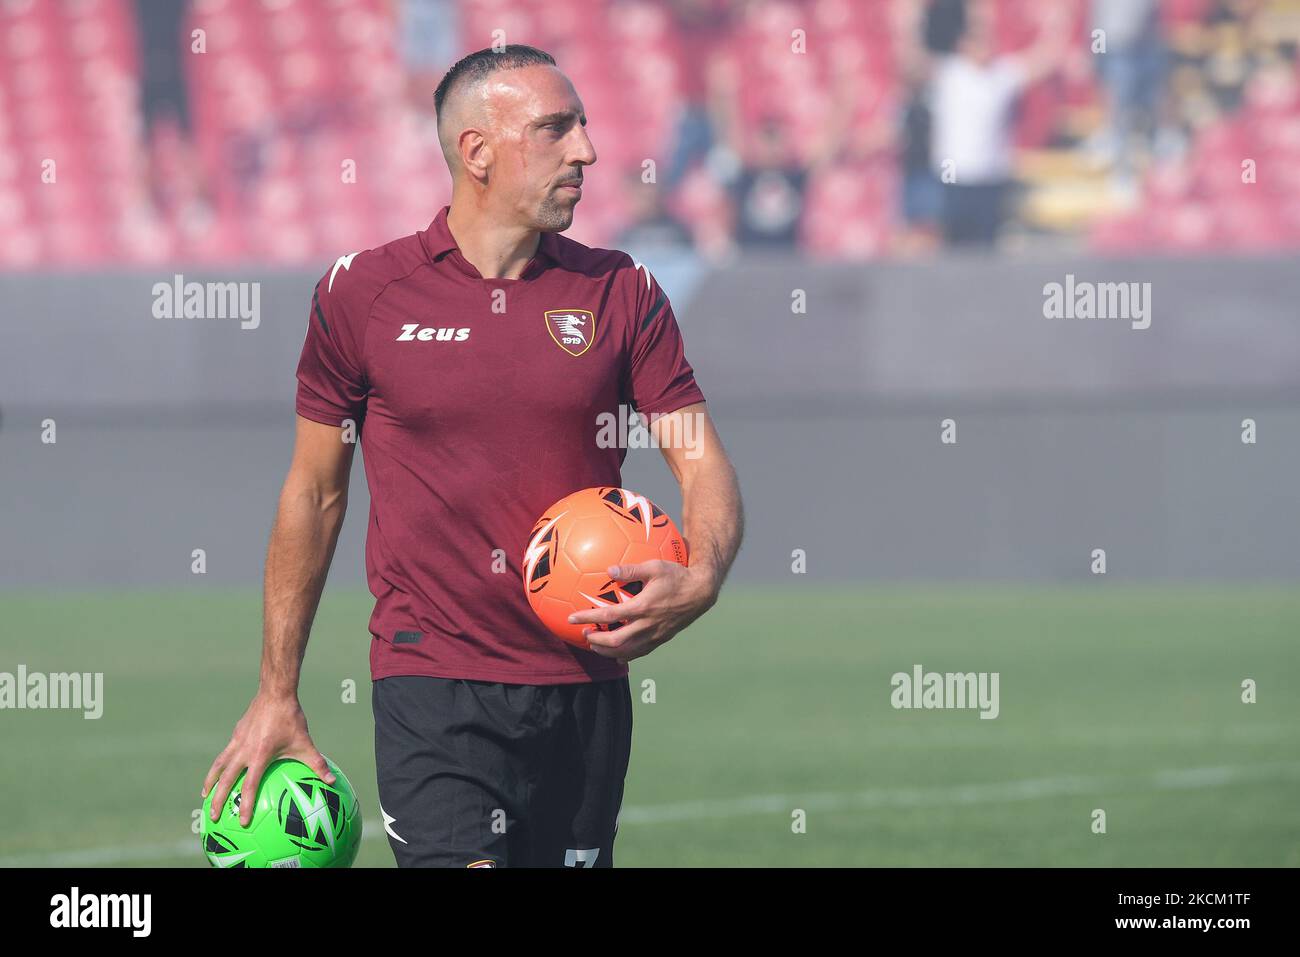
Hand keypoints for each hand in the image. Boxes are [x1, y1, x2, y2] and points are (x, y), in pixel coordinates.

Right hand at [200, 692, 334, 826]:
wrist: (275, 692)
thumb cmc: (291, 719)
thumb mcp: (305, 743)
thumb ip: (318, 763)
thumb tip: (332, 781)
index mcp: (260, 756)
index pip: (249, 786)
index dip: (245, 805)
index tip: (242, 822)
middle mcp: (244, 750)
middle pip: (225, 779)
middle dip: (217, 800)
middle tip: (212, 817)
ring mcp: (237, 741)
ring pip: (218, 765)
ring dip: (210, 781)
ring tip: (205, 795)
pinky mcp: (236, 733)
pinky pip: (224, 753)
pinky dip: (219, 765)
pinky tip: (220, 770)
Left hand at [568, 561, 716, 663]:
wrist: (701, 593)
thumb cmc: (677, 576)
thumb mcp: (655, 566)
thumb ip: (631, 569)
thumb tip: (609, 569)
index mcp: (642, 607)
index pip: (609, 616)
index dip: (588, 618)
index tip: (572, 618)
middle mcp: (648, 625)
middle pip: (616, 641)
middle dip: (597, 641)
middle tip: (584, 634)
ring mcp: (655, 635)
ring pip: (627, 651)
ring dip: (608, 651)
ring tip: (596, 646)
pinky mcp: (661, 639)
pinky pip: (641, 652)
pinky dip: (626, 656)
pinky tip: (618, 656)